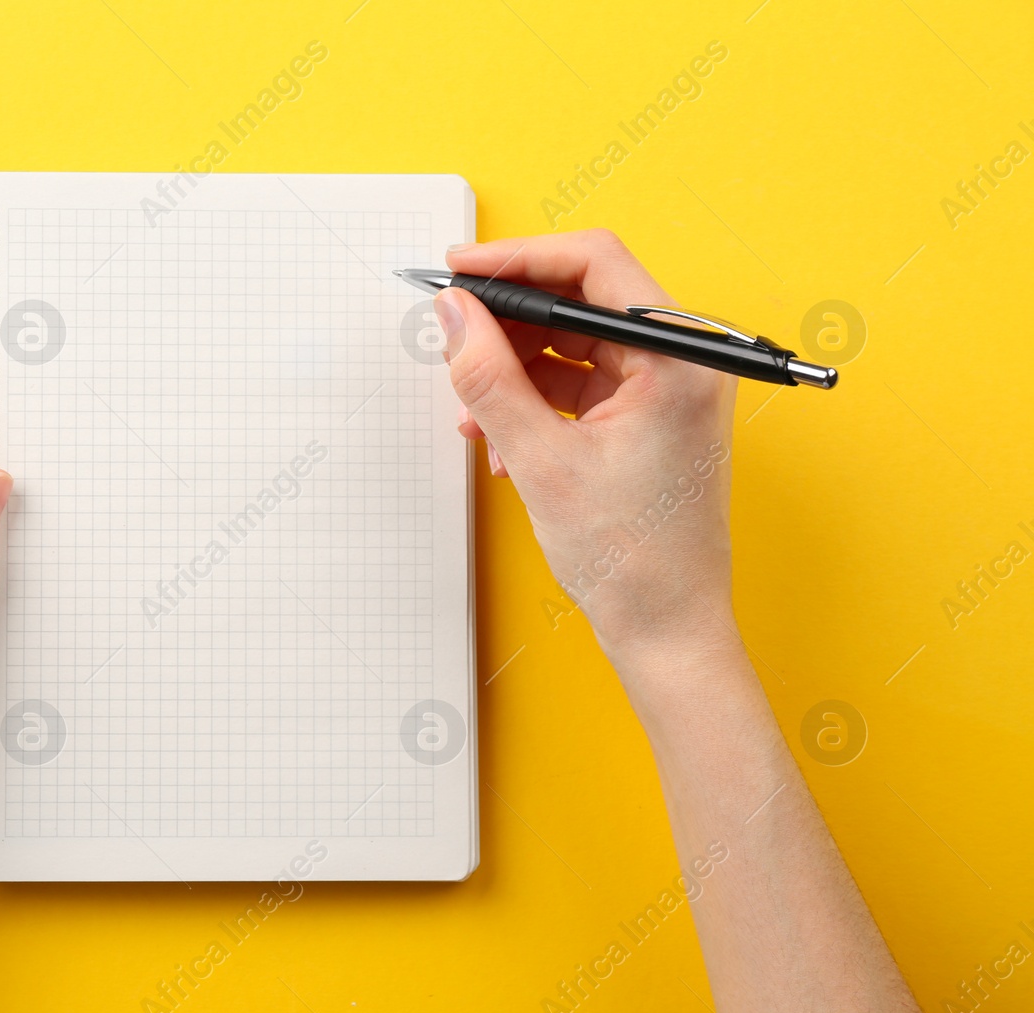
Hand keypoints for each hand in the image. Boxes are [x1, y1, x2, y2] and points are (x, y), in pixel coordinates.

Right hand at [438, 230, 736, 662]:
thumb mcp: (542, 461)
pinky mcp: (649, 417)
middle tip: (451, 330)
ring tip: (472, 407)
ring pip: (575, 343)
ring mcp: (668, 390)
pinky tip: (499, 433)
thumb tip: (454, 315)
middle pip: (583, 300)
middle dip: (510, 319)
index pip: (595, 264)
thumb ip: (490, 378)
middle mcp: (685, 363)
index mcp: (680, 359)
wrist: (667, 630)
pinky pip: (581, 382)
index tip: (460, 269)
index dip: (518, 259)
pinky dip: (535, 398)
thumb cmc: (633, 560)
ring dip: (516, 366)